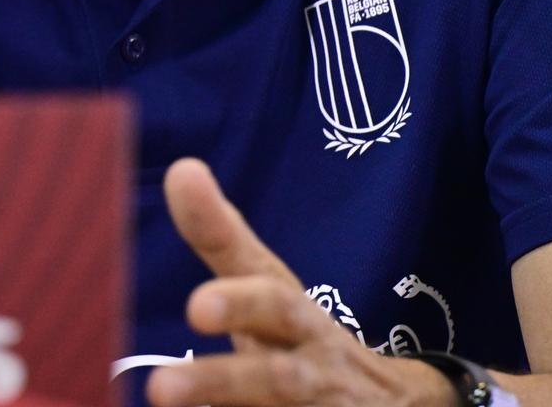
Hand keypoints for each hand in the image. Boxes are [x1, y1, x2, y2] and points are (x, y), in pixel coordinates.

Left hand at [148, 158, 456, 406]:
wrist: (388, 405)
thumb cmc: (300, 338)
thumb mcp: (267, 287)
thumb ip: (222, 237)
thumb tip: (180, 168)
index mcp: (294, 320)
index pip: (270, 299)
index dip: (238, 301)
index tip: (196, 305)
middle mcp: (312, 368)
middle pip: (275, 375)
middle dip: (224, 373)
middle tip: (167, 372)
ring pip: (277, 402)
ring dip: (222, 397)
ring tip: (162, 393)